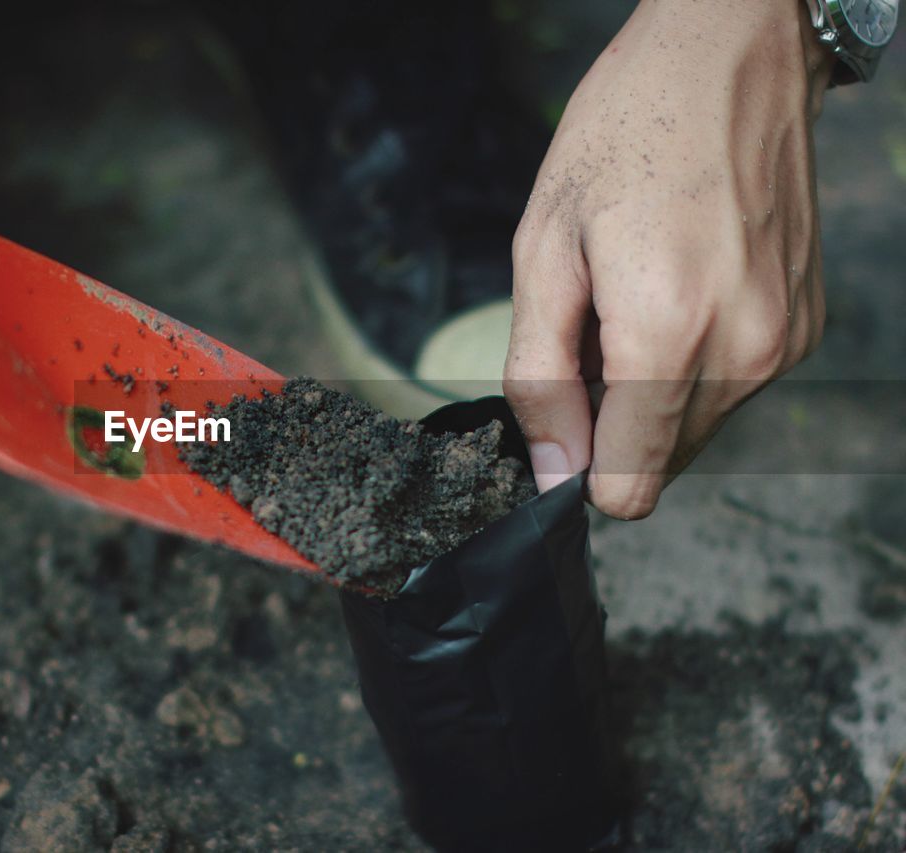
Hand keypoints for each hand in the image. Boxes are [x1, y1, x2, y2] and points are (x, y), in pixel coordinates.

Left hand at [504, 0, 835, 518]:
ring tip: (637, 296)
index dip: (580, 467)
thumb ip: (539, 374)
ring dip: (654, 388)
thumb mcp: (543, 250)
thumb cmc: (625, 135)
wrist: (730, 58)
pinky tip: (679, 286)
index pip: (629, 488)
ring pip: (695, 429)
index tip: (563, 413)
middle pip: (660, 464)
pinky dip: (695, 361)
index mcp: (668, 334)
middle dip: (614, 418)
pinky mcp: (803, 327)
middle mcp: (743, 351)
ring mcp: (784, 341)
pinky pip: (731, 388)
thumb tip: (553, 471)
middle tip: (596, 327)